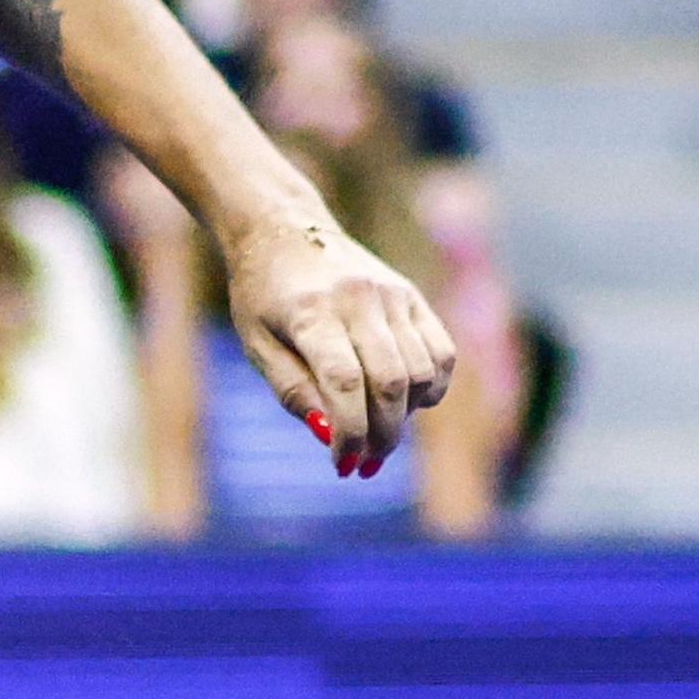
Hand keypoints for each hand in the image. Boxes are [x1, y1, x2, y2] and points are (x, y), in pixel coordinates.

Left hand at [223, 209, 456, 481]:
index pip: (344, 383)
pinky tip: (409, 405)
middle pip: (390, 382)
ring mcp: (393, 295)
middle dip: (382, 435)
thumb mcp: (257, 346)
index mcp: (312, 313)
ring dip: (406, 417)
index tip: (342, 466)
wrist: (285, 232)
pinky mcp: (413, 296)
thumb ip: (293, 390)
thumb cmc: (262, 297)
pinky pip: (441, 351)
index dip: (349, 433)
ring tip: (380, 436)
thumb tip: (327, 435)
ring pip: (422, 370)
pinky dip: (432, 386)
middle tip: (365, 465)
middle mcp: (360, 300)